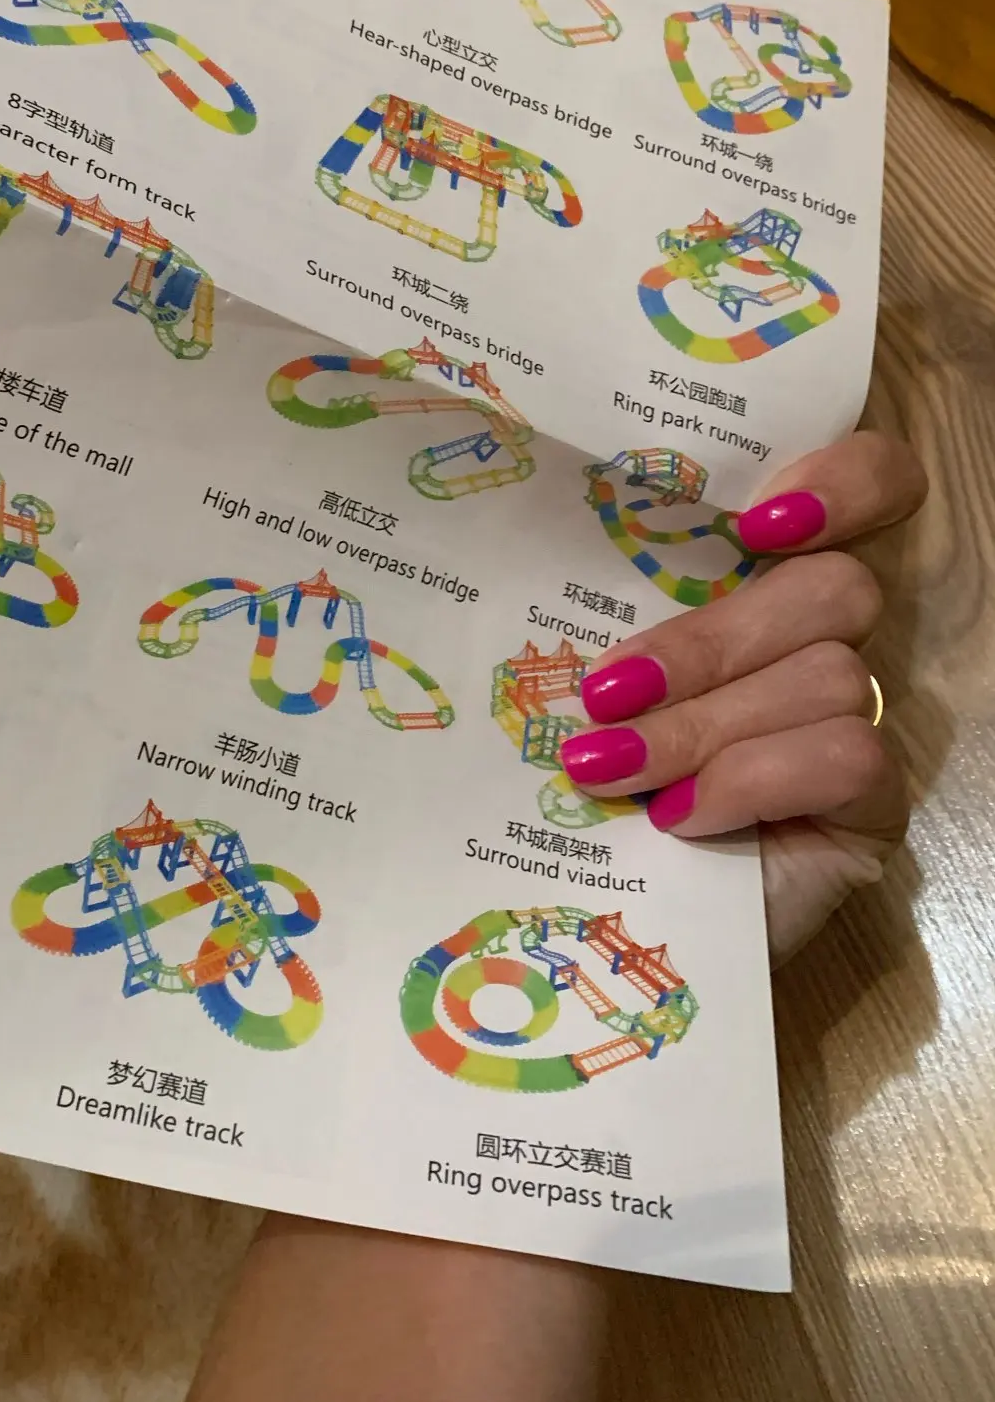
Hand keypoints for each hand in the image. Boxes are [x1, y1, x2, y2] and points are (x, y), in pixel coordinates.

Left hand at [562, 433, 926, 963]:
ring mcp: (858, 723)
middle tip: (606, 693)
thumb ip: (604, 620)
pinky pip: (848, 754)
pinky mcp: (872, 804)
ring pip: (829, 674)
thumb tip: (528, 570)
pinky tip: (683, 816)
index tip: (756, 519)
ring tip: (613, 772)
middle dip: (706, 641)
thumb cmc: (586, 786)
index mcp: (759, 584)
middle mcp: (823, 643)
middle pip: (833, 587)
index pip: (872, 485)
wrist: (601, 923)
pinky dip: (749, 779)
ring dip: (701, 725)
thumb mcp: (592, 684)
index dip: (844, 478)